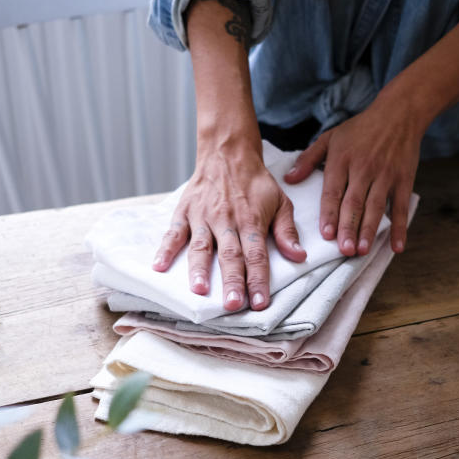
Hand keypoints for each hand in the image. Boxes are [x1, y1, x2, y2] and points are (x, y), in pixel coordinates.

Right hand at [152, 143, 306, 311]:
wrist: (227, 153)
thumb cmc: (256, 183)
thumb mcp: (280, 202)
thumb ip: (287, 231)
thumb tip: (299, 256)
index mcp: (251, 221)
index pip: (256, 255)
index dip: (258, 280)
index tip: (260, 302)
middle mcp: (226, 221)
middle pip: (230, 255)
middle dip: (232, 281)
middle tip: (233, 305)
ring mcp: (203, 217)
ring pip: (201, 247)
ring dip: (199, 269)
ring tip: (199, 290)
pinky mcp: (184, 212)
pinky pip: (173, 233)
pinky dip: (165, 249)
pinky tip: (158, 266)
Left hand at [283, 96, 421, 256]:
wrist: (399, 113)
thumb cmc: (361, 128)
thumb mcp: (331, 137)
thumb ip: (308, 159)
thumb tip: (289, 179)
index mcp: (343, 159)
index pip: (333, 191)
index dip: (330, 213)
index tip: (326, 234)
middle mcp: (364, 168)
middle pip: (354, 202)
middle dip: (349, 227)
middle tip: (344, 250)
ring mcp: (386, 175)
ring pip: (376, 206)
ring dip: (369, 230)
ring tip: (362, 250)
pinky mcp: (404, 179)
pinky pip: (400, 206)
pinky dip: (400, 227)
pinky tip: (396, 246)